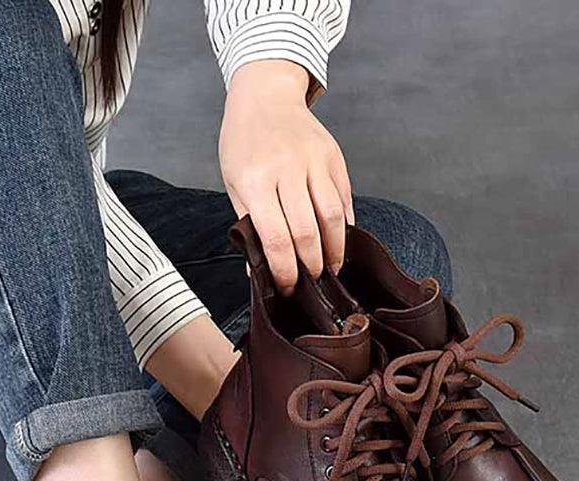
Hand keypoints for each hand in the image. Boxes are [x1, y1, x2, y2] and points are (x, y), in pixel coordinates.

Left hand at [219, 60, 353, 295]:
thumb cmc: (244, 144)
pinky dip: (344, 226)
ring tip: (330, 269)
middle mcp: (286, 169)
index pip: (275, 238)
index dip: (284, 271)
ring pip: (332, 217)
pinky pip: (344, 198)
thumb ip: (249, 227)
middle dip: (311, 267)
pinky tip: (339, 242)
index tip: (287, 288)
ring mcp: (313, 161)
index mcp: (255, 181)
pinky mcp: (333, 157)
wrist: (265, 95)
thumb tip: (261, 271)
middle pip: (307, 232)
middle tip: (310, 284)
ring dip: (334, 251)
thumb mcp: (235, 184)